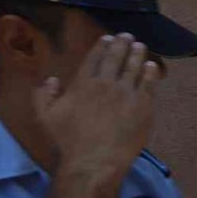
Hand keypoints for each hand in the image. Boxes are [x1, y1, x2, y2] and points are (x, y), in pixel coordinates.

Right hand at [35, 33, 162, 176]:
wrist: (95, 161)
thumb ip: (43, 95)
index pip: (94, 58)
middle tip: (128, 36)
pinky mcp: (143, 106)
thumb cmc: (68, 141)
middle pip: (116, 58)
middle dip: (122, 44)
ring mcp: (127, 94)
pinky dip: (151, 74)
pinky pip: (149, 85)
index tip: (108, 38)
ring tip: (140, 47)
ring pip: (134, 68)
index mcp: (83, 84)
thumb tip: (51, 79)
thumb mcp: (45, 117)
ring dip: (138, 55)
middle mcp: (106, 84)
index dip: (102, 46)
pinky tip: (152, 67)